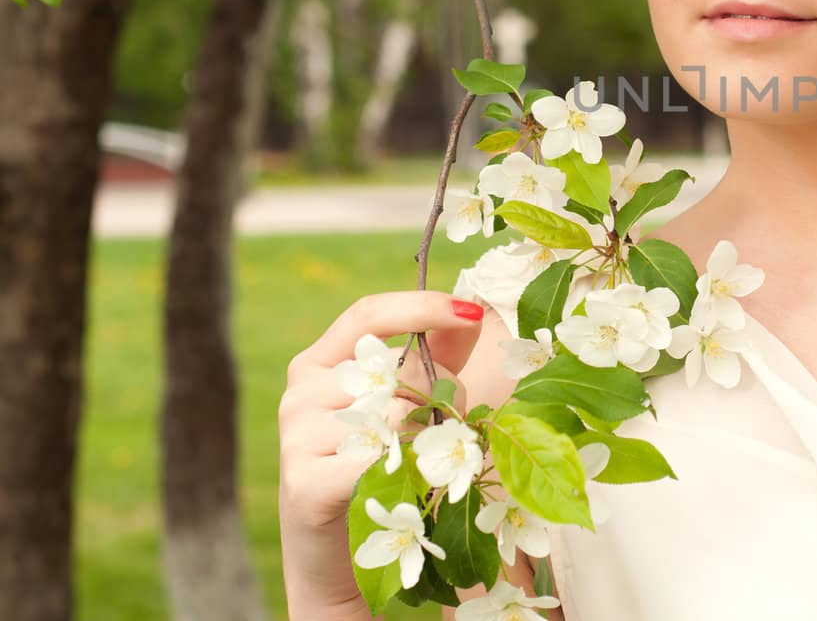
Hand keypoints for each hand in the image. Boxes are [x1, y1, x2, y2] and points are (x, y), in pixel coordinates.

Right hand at [277, 290, 485, 618]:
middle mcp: (302, 392)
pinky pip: (379, 461)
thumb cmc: (382, 467)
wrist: (341, 556)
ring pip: (395, 414)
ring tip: (418, 463)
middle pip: (397, 367)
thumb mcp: (410, 405)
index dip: (423, 307)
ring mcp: (297, 436)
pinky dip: (406, 471)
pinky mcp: (304, 483)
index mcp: (323, 362)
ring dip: (426, 439)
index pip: (370, 313)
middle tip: (443, 430)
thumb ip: (436, 359)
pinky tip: (402, 484)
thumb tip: (472, 314)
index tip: (473, 311)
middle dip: (440, 394)